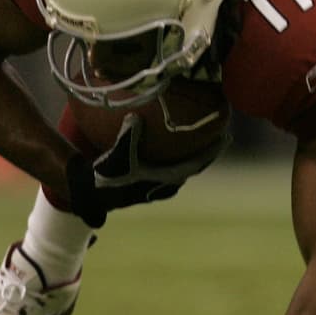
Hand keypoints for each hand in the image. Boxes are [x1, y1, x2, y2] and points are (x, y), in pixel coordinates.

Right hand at [67, 113, 230, 225]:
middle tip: (222, 134)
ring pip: (182, 167)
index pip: (195, 164)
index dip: (211, 151)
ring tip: (203, 136)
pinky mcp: (146, 182)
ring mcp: (156, 185)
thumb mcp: (115, 158)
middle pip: (193, 165)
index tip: (227, 137)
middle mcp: (163, 185)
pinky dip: (176, 154)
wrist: (88, 195)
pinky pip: (169, 166)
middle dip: (208, 151)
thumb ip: (126, 139)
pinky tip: (172, 140)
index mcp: (163, 180)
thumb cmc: (105, 178)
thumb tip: (134, 118)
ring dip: (193, 154)